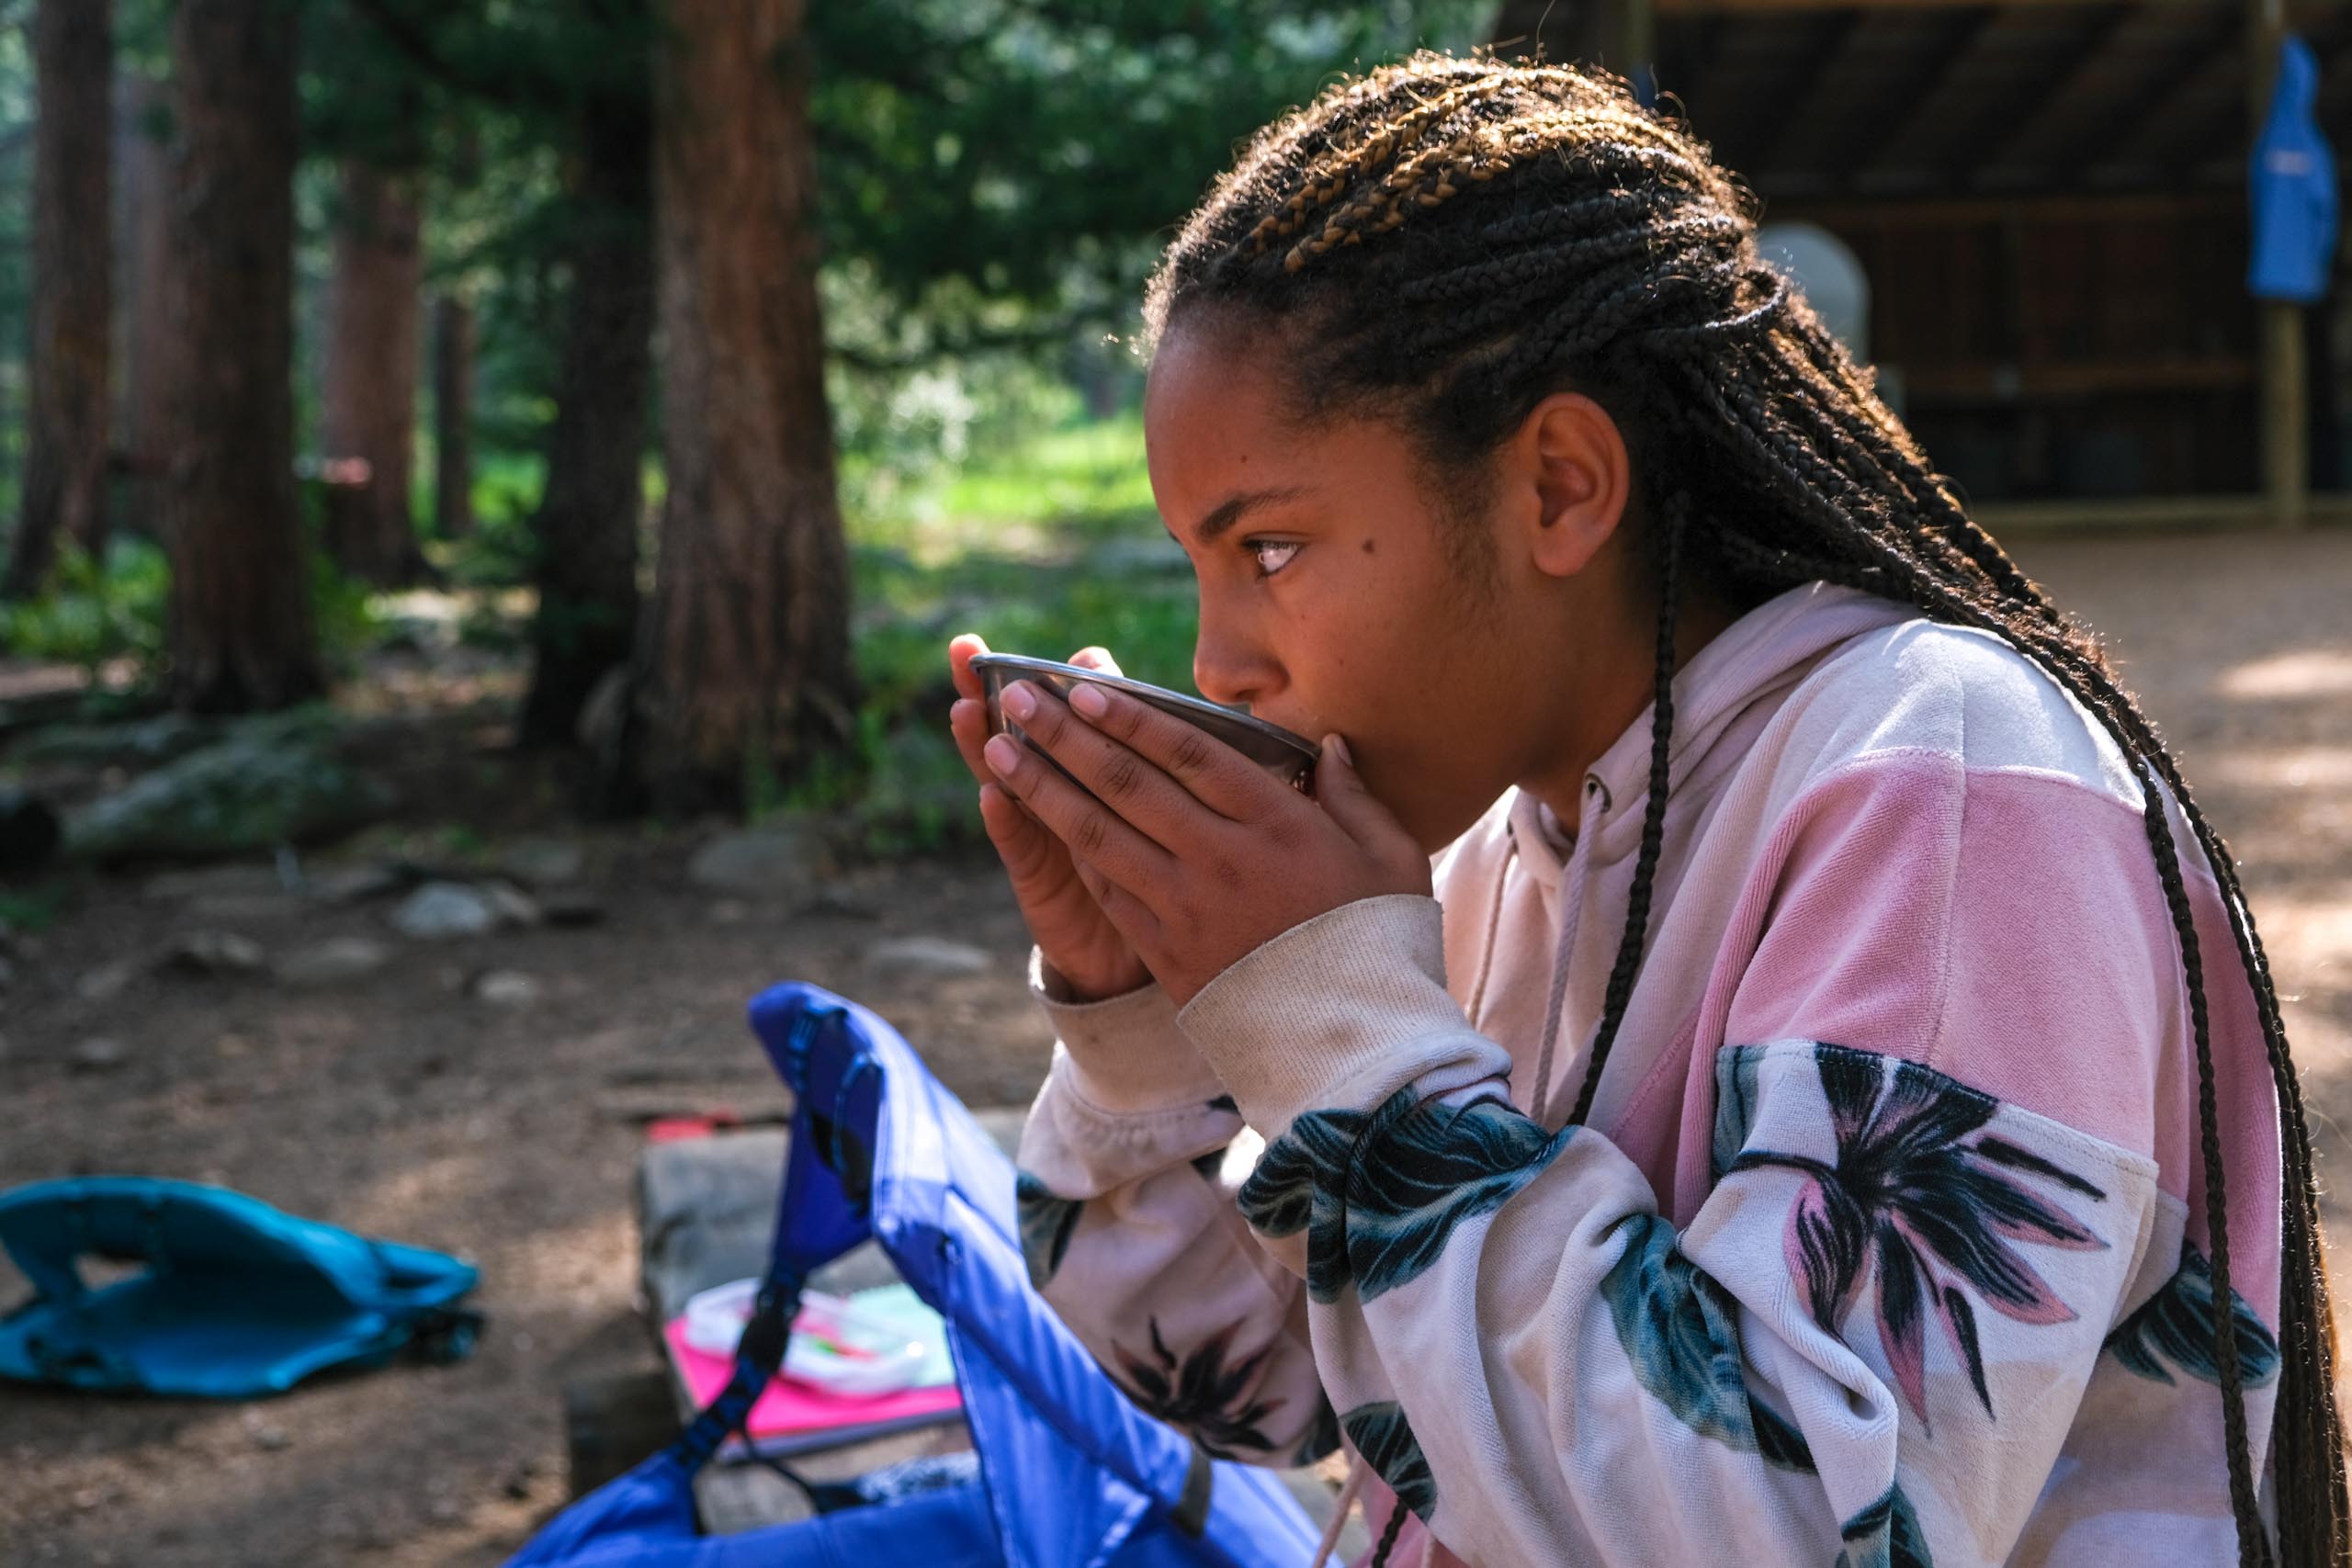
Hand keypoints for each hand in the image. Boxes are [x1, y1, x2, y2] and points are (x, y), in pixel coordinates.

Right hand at [948, 633, 1152, 1001]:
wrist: (1134, 950)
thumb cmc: (1162, 867)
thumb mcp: (1172, 809)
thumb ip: (1173, 756)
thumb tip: (1214, 703)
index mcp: (1094, 764)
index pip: (1068, 708)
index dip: (1054, 676)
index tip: (1057, 647)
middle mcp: (1061, 789)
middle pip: (1021, 729)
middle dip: (991, 688)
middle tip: (964, 649)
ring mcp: (1042, 831)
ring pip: (1006, 777)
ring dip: (982, 743)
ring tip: (964, 708)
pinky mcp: (1038, 878)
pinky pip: (1019, 846)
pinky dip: (1005, 822)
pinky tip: (992, 795)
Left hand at [977, 674, 1430, 1007]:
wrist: (1352, 1045)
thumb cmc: (1377, 942)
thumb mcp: (1388, 857)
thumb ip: (1354, 794)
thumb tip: (1329, 745)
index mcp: (1277, 824)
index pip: (1188, 753)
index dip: (1131, 716)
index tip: (1085, 685)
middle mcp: (1222, 858)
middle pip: (1128, 784)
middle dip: (1066, 735)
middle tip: (1019, 696)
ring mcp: (1187, 907)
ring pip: (1099, 835)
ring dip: (1043, 787)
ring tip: (999, 749)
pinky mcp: (1167, 951)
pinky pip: (1108, 890)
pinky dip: (1072, 851)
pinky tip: (1041, 821)